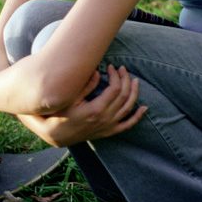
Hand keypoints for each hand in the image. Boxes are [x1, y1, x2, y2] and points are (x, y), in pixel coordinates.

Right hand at [18, 64, 146, 146]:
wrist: (57, 135)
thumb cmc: (60, 114)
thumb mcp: (69, 99)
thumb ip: (85, 86)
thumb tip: (97, 71)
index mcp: (96, 109)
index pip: (114, 89)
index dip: (115, 75)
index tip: (110, 66)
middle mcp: (105, 119)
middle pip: (124, 96)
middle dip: (125, 79)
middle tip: (122, 69)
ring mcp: (108, 126)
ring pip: (128, 108)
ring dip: (134, 92)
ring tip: (134, 80)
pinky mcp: (109, 132)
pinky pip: (128, 125)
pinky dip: (137, 116)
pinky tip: (144, 108)